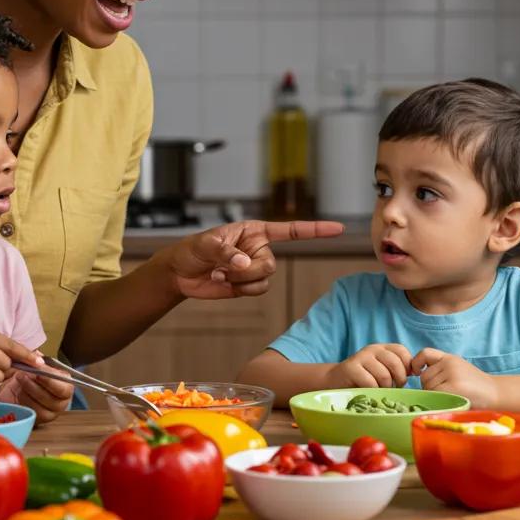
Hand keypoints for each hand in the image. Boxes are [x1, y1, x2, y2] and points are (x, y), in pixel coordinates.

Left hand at [0, 364, 72, 425]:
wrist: (17, 387)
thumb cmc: (32, 375)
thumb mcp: (36, 364)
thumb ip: (39, 360)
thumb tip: (38, 355)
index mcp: (66, 386)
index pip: (64, 387)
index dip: (50, 380)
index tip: (37, 372)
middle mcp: (62, 402)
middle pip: (52, 399)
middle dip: (35, 386)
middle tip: (22, 375)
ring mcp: (50, 413)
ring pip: (40, 407)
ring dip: (26, 393)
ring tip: (18, 380)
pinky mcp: (38, 421)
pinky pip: (31, 413)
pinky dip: (22, 402)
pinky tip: (16, 392)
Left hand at [162, 220, 344, 299]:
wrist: (180, 273)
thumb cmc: (191, 250)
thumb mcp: (205, 245)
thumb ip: (226, 252)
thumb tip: (245, 263)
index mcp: (254, 231)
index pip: (290, 230)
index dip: (315, 230)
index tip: (338, 228)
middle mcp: (258, 248)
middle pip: (270, 264)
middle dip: (247, 270)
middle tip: (224, 267)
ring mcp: (254, 268)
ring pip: (264, 279)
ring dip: (241, 280)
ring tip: (219, 273)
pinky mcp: (247, 285)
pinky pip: (257, 290)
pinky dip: (239, 289)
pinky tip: (221, 282)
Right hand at [324, 344, 413, 388]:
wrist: (335, 381)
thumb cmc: (364, 379)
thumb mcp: (383, 371)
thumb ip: (398, 368)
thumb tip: (417, 371)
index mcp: (382, 348)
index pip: (402, 351)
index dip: (407, 366)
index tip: (405, 378)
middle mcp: (372, 349)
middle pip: (396, 363)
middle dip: (399, 380)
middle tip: (394, 387)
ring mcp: (361, 357)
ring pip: (384, 375)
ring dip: (385, 388)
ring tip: (380, 390)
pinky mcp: (351, 368)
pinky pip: (370, 382)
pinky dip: (373, 391)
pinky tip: (369, 392)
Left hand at [411, 347, 499, 406]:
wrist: (497, 393)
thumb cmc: (475, 386)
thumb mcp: (458, 370)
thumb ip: (441, 370)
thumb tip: (418, 377)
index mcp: (449, 358)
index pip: (425, 353)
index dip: (416, 362)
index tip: (417, 372)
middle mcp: (449, 363)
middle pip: (424, 377)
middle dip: (428, 388)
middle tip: (443, 395)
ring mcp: (451, 374)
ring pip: (428, 387)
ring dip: (434, 396)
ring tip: (450, 398)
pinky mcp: (453, 386)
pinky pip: (435, 395)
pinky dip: (438, 401)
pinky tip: (450, 402)